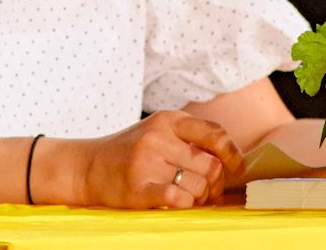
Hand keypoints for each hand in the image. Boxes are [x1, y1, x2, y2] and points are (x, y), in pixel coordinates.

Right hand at [73, 110, 243, 208]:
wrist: (88, 166)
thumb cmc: (129, 151)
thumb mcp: (158, 131)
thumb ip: (189, 138)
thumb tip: (228, 159)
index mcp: (168, 120)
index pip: (214, 134)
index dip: (232, 154)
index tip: (237, 168)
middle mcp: (158, 138)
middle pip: (210, 165)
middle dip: (215, 184)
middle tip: (207, 191)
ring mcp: (147, 162)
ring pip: (197, 186)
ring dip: (199, 197)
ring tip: (188, 197)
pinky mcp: (137, 188)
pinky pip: (178, 199)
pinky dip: (185, 204)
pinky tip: (177, 202)